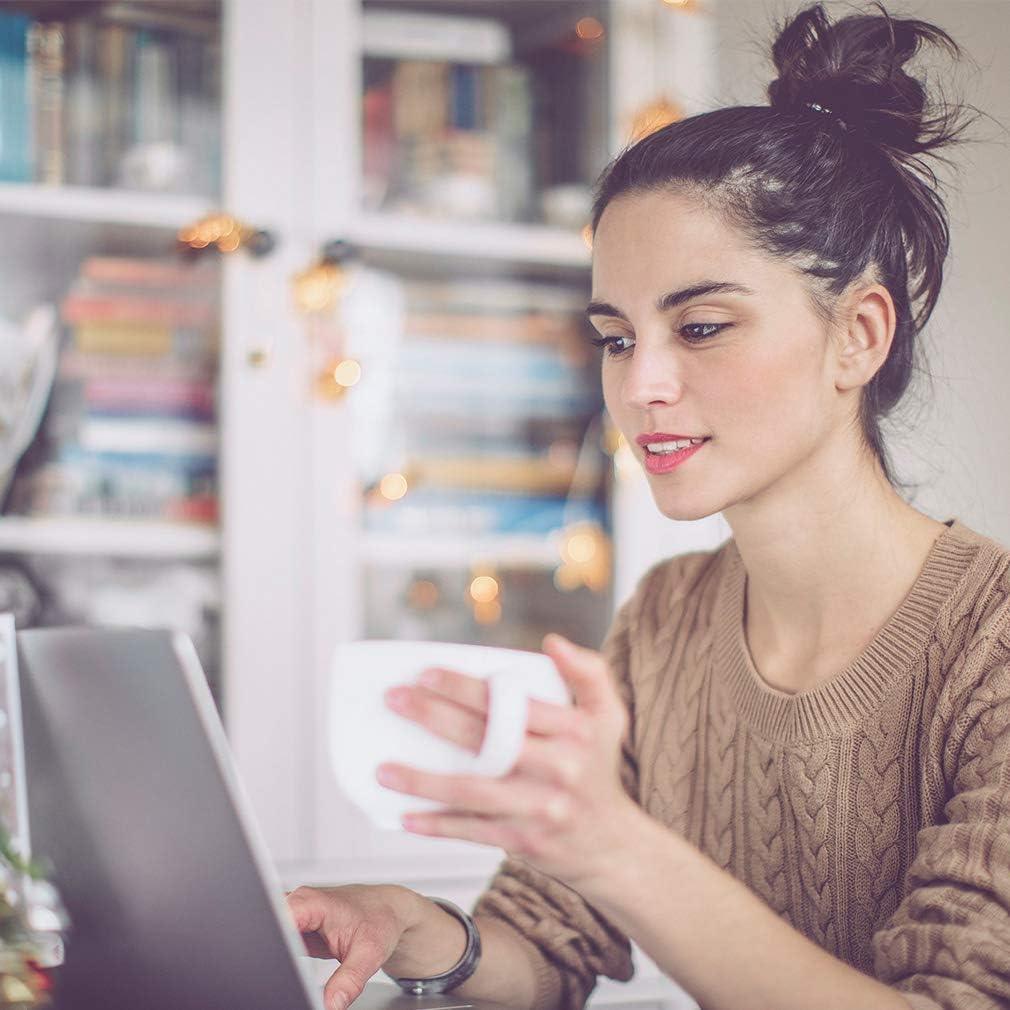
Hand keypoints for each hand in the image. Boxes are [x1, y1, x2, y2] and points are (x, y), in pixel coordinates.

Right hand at [285, 882, 414, 1009]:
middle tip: (292, 975)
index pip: (277, 921)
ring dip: (279, 957)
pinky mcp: (295, 928)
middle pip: (270, 930)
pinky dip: (284, 959)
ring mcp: (295, 914)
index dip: (275, 945)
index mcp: (312, 903)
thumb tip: (330, 1005)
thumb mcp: (369, 953)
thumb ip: (349, 980)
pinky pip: (279, 943)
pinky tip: (296, 969)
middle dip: (274, 954)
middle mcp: (299, 904)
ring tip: (297, 970)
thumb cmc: (380, 919)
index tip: (283, 966)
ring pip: (272, 937)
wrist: (388, 910)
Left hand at [376, 633, 640, 888]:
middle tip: (394, 700)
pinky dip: (437, 825)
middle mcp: (559, 767)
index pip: (511, 702)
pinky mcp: (525, 842)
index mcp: (574, 730)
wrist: (613, 846)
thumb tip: (551, 642)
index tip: (425, 674)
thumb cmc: (597, 768)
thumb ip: (588, 672)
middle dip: (433, 717)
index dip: (465, 687)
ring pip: (471, 790)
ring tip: (384, 768)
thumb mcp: (609, 714)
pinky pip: (473, 831)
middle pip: (485, 739)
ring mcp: (540, 807)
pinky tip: (405, 816)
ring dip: (422, 780)